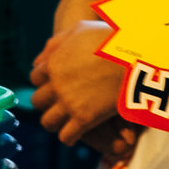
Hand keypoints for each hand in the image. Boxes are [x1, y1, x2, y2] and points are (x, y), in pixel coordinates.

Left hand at [28, 19, 127, 148]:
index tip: (53, 85)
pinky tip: (75, 134)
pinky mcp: (84, 119)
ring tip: (63, 123)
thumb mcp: (79, 30)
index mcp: (53, 64)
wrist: (133, 56)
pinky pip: (66, 136)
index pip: (35, 78)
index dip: (44, 82)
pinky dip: (68, 137)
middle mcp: (56, 85)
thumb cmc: (110, 40)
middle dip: (46, 103)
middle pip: (37, 101)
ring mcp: (69, 103)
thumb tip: (39, 60)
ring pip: (47, 122)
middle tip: (56, 105)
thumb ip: (57, 43)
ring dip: (54, 122)